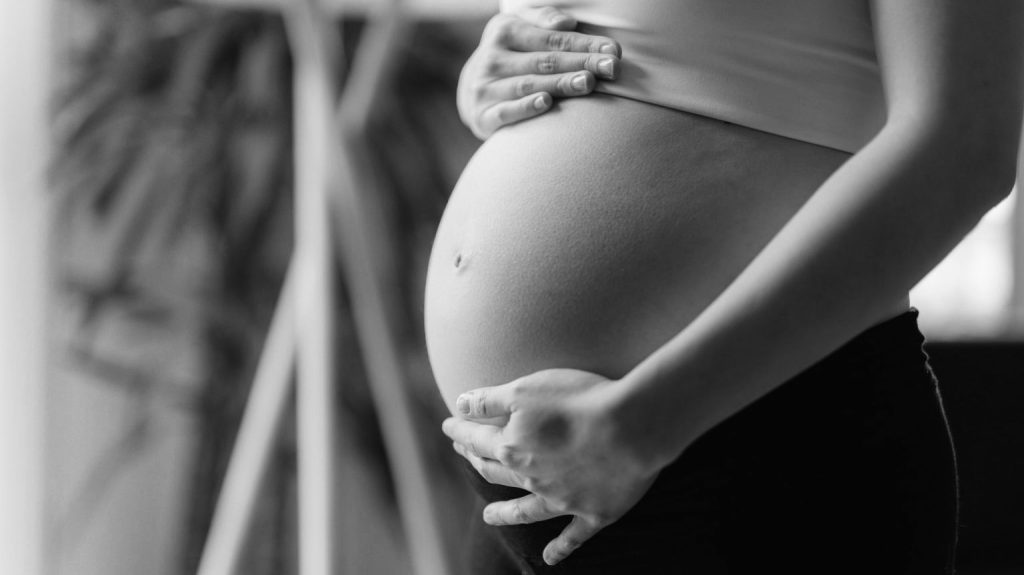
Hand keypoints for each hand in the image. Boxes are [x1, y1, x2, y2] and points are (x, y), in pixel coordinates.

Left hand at [441, 369, 659, 565]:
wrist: (631, 428)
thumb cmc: (578, 400)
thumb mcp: (525, 389)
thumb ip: (489, 400)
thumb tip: (458, 405)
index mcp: (512, 447)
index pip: (476, 439)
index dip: (460, 431)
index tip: (448, 425)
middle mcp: (531, 478)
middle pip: (496, 471)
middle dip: (477, 461)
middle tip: (466, 455)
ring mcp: (562, 500)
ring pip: (525, 510)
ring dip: (505, 514)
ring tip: (489, 517)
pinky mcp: (594, 513)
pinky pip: (572, 536)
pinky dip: (560, 549)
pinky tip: (549, 559)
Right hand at [458, 7, 621, 138]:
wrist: (472, 90)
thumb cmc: (511, 55)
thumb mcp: (520, 28)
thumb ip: (543, 19)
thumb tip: (566, 23)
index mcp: (504, 30)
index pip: (552, 38)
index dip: (584, 44)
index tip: (613, 51)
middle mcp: (492, 58)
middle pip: (544, 61)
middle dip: (580, 63)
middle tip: (611, 69)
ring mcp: (485, 87)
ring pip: (529, 84)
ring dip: (560, 84)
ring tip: (588, 83)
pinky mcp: (482, 115)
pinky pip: (506, 111)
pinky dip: (526, 107)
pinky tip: (547, 102)